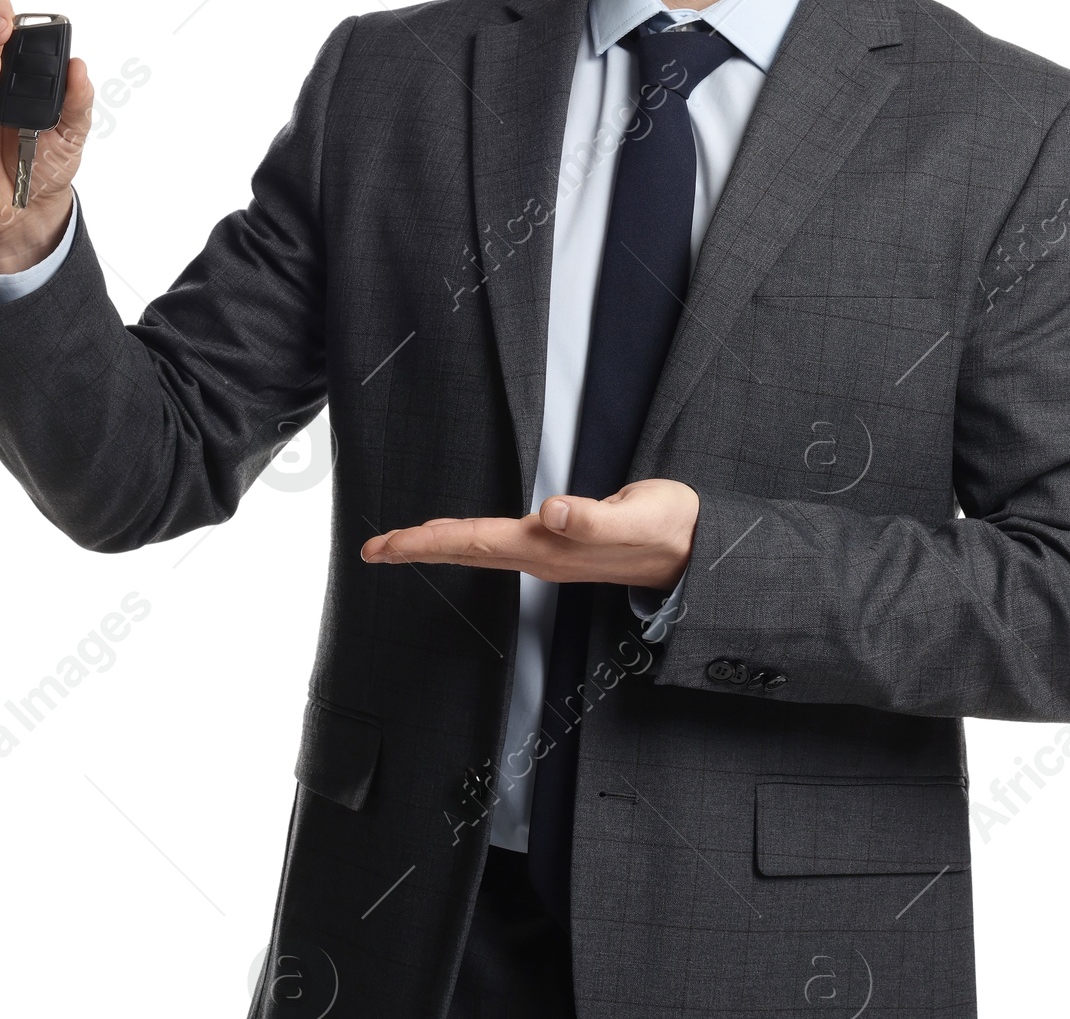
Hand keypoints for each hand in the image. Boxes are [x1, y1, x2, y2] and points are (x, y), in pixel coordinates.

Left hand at [360, 477, 698, 589]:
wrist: (697, 550)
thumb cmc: (668, 528)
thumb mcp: (637, 516)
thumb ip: (594, 516)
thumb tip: (549, 512)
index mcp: (550, 548)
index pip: (473, 543)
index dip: (424, 544)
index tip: (382, 547)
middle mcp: (543, 556)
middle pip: (467, 550)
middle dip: (417, 549)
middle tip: (372, 549)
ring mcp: (550, 555)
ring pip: (481, 549)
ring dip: (440, 545)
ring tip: (403, 542)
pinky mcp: (561, 545)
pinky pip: (499, 545)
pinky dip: (469, 538)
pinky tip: (461, 536)